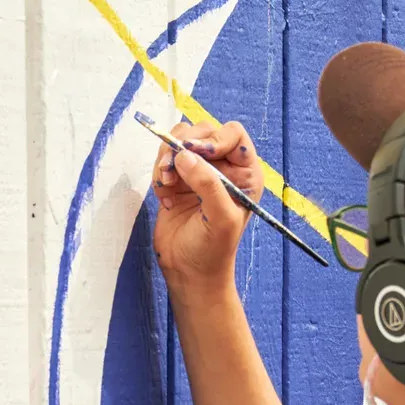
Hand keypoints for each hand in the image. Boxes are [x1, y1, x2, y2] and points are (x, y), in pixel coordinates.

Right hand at [150, 120, 263, 297]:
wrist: (189, 273)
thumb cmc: (213, 250)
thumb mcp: (220, 218)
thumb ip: (208, 184)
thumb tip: (185, 154)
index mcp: (245, 173)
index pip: (232, 135)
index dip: (213, 138)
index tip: (195, 153)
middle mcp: (224, 168)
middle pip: (202, 131)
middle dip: (183, 145)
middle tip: (171, 168)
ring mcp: (199, 173)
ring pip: (179, 141)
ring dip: (167, 158)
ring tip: (166, 184)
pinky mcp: (177, 181)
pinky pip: (164, 159)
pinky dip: (159, 173)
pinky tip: (164, 197)